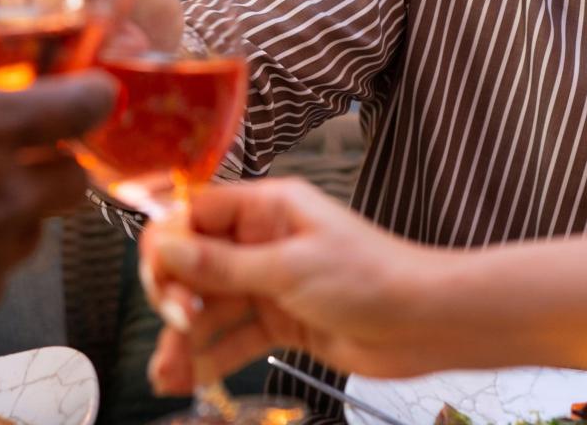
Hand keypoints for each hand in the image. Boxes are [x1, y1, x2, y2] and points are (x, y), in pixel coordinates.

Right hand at [142, 178, 447, 392]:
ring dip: (185, 339)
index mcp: (266, 208)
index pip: (194, 214)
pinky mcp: (281, 322)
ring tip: (166, 373)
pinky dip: (209, 358)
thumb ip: (223, 265)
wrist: (426, 323)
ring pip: (211, 308)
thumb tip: (165, 249)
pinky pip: (233, 337)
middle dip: (177, 295)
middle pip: (195, 264)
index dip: (169, 244)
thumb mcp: (289, 268)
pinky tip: (184, 378)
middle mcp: (262, 241)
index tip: (160, 277)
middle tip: (179, 322)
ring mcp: (270, 283)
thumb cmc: (372, 277)